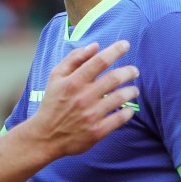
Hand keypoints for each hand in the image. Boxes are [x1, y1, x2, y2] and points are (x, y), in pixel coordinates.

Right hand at [27, 40, 138, 157]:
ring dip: (131, 91)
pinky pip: (119, 118)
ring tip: (134, 90)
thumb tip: (95, 46)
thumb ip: (74, 59)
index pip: (99, 61)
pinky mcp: (97, 131)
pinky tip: (129, 108)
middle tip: (134, 71)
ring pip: (120, 98)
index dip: (115, 50)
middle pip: (114, 78)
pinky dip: (128, 112)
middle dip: (129, 71)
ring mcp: (91, 115)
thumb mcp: (56, 77)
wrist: (46, 136)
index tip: (125, 45)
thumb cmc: (52, 103)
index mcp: (73, 82)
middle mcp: (83, 97)